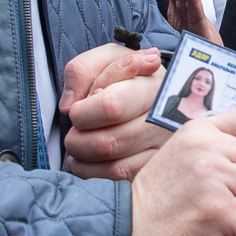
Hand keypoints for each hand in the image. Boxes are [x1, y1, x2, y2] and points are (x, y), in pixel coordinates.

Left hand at [61, 44, 168, 178]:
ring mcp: (164, 148)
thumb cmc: (133, 77)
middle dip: (78, 139)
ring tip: (79, 144)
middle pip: (108, 141)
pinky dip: (92, 171)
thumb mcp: (109, 58)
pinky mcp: (157, 168)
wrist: (164, 97)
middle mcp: (165, 120)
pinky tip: (87, 160)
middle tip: (75, 130)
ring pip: (112, 164)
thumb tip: (70, 105)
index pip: (111, 106)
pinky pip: (119, 177)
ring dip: (83, 155)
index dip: (84, 112)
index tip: (78, 109)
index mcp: (153, 86)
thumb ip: (83, 69)